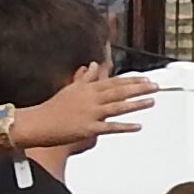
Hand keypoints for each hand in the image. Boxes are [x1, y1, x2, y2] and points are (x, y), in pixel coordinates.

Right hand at [12, 63, 148, 156]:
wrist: (38, 123)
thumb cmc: (53, 107)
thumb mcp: (70, 88)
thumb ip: (85, 77)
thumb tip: (93, 65)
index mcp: (87, 88)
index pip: (113, 81)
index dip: (131, 80)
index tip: (145, 78)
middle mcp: (91, 99)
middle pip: (119, 91)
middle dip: (138, 88)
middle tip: (155, 86)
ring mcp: (90, 113)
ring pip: (117, 107)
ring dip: (136, 104)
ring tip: (152, 101)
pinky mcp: (88, 128)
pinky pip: (110, 127)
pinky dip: (124, 126)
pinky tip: (138, 126)